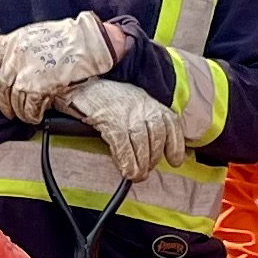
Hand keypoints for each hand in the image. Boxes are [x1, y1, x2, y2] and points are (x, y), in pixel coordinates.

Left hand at [0, 12, 117, 124]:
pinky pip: (30, 107)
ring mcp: (26, 72)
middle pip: (1, 87)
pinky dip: (32, 114)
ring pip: (14, 101)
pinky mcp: (40, 86)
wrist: (88, 41)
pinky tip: (37, 115)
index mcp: (11, 43)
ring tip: (26, 115)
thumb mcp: (30, 32)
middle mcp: (15, 57)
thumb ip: (7, 41)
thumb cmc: (63, 36)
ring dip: (19, 111)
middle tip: (7, 112)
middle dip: (2, 103)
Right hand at [61, 77, 182, 180]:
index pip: (172, 124)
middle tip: (145, 170)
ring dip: (140, 164)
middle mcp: (143, 107)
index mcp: (151, 103)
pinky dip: (126, 160)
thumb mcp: (135, 104)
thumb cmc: (108, 98)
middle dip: (153, 159)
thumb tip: (155, 149)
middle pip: (157, 138)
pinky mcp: (111, 121)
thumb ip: (148, 122)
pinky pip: (123, 145)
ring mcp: (127, 113)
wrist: (82, 83)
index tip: (175, 161)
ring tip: (135, 174)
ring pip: (142, 144)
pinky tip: (125, 169)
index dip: (176, 145)